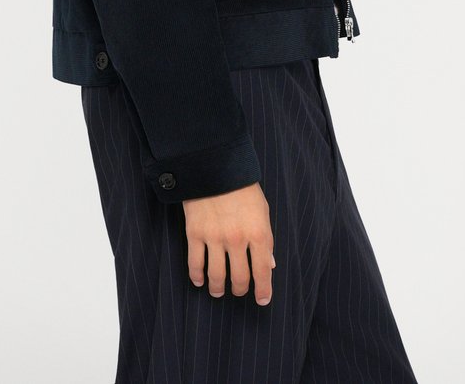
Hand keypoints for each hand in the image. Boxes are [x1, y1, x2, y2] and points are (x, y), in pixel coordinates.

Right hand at [182, 181, 275, 305]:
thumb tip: (269, 265)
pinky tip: (200, 280)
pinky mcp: (195, 233)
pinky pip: (195, 263)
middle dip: (240, 289)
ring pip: (217, 276)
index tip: (262, 299)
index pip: (263, 271)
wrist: (215, 164)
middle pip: (239, 278)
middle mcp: (237, 239)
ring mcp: (215, 237)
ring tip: (218, 291)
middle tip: (238, 290)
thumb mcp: (262, 210)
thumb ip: (265, 239)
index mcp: (258, 232)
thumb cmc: (242, 187)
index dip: (264, 290)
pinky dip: (197, 276)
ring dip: (218, 288)